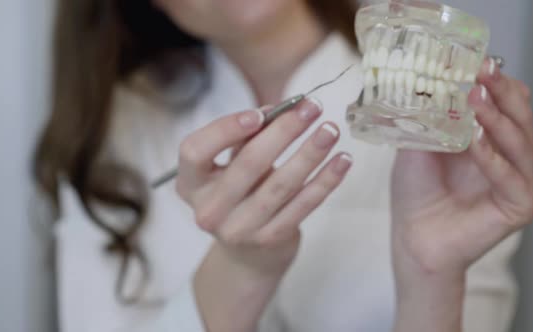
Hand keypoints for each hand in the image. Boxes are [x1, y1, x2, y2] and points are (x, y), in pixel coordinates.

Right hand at [176, 100, 351, 331]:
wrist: (247, 252)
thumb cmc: (239, 192)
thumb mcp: (230, 165)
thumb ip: (247, 137)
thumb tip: (283, 109)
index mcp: (190, 184)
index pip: (195, 151)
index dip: (225, 129)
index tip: (259, 113)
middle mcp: (209, 209)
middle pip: (248, 164)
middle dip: (284, 131)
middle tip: (311, 108)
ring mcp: (239, 228)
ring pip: (281, 185)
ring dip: (310, 153)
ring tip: (330, 130)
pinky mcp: (270, 239)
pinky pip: (303, 205)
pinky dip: (325, 181)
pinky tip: (342, 160)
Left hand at [391, 58, 532, 331]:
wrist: (414, 237)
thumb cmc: (416, 192)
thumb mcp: (419, 145)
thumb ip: (431, 117)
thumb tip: (431, 79)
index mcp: (494, 139)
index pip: (508, 102)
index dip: (494, 81)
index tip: (474, 62)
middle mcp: (513, 156)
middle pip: (520, 114)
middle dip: (499, 91)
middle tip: (480, 73)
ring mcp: (522, 180)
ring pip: (519, 141)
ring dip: (495, 118)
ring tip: (474, 99)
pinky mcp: (522, 204)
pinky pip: (510, 175)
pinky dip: (490, 156)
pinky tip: (473, 140)